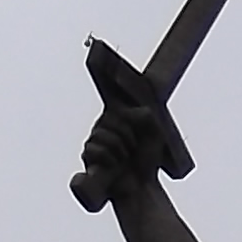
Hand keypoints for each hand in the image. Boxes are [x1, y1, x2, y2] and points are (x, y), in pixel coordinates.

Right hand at [77, 37, 189, 198]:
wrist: (141, 187)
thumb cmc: (147, 161)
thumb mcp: (153, 132)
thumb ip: (145, 115)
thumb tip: (136, 110)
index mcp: (118, 119)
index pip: (110, 97)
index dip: (103, 74)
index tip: (97, 53)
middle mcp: (103, 128)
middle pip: (109, 120)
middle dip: (126, 134)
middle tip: (134, 149)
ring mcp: (94, 143)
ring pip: (102, 135)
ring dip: (119, 149)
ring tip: (125, 160)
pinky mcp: (88, 159)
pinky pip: (94, 149)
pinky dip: (108, 157)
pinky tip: (113, 167)